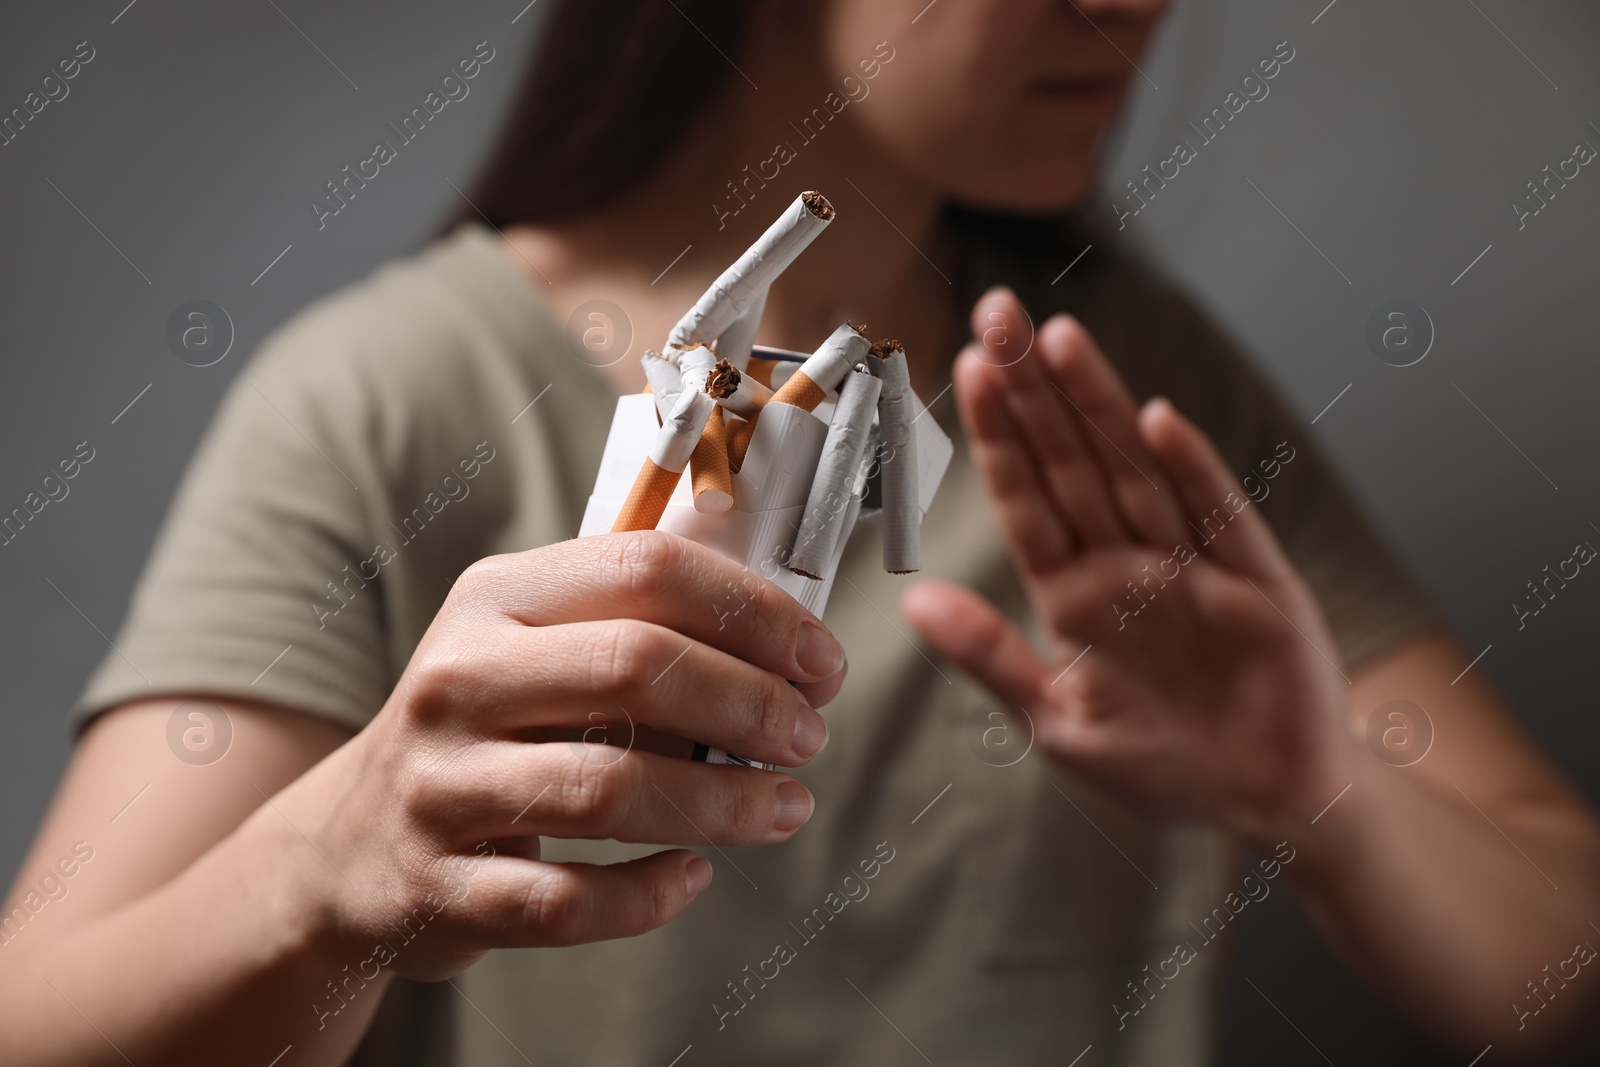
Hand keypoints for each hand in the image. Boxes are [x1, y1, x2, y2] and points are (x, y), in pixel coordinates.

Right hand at [280, 532, 844, 980]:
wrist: (348, 843)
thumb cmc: (484, 732)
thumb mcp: (534, 647)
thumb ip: (641, 628)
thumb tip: (791, 645)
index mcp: (496, 598)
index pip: (645, 568)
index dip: (753, 610)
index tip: (819, 658)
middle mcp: (458, 678)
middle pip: (636, 667)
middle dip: (750, 702)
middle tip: (809, 736)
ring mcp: (438, 785)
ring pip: (609, 788)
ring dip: (722, 802)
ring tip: (785, 806)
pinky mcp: (434, 887)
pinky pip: (566, 901)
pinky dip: (648, 895)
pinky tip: (692, 876)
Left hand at [903, 288, 1356, 845]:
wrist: (1270, 802)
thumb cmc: (1164, 763)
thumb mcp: (1057, 723)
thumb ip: (991, 656)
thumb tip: (915, 602)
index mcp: (1075, 592)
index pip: (1026, 498)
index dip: (998, 436)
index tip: (967, 370)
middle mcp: (1128, 562)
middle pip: (1072, 461)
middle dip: (1034, 389)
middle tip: (997, 314)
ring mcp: (1191, 566)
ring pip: (1134, 471)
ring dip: (1098, 406)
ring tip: (1058, 340)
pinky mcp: (1255, 583)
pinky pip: (1218, 518)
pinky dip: (1191, 470)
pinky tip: (1157, 422)